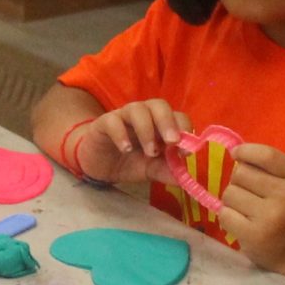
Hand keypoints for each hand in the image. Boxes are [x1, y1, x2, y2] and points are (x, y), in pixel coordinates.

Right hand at [73, 99, 190, 186]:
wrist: (99, 165)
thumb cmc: (130, 162)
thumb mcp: (150, 170)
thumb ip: (165, 171)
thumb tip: (182, 178)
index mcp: (160, 124)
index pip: (178, 116)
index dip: (184, 130)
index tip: (185, 151)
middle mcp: (144, 115)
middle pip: (159, 105)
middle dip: (168, 122)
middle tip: (172, 142)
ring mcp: (123, 116)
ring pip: (137, 109)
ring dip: (146, 129)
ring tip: (150, 152)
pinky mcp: (104, 123)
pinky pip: (112, 121)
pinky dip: (120, 134)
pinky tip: (126, 149)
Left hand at [217, 143, 284, 273]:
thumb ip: (266, 167)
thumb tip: (234, 153)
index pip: (267, 155)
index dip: (246, 151)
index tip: (236, 154)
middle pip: (241, 173)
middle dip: (238, 182)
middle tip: (250, 196)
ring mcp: (270, 216)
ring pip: (229, 193)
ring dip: (232, 201)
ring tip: (247, 211)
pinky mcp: (254, 234)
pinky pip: (225, 214)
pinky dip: (228, 218)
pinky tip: (242, 224)